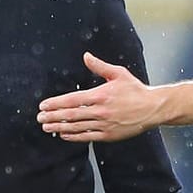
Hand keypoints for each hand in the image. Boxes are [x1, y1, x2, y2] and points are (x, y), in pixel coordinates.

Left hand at [37, 52, 159, 141]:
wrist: (152, 108)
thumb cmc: (135, 90)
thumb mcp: (118, 74)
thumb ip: (99, 66)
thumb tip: (86, 56)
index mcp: (100, 95)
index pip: (72, 100)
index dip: (55, 103)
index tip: (43, 105)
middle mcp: (100, 111)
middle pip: (70, 115)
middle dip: (53, 116)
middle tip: (40, 118)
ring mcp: (104, 125)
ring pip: (76, 127)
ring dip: (59, 127)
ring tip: (46, 127)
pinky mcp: (109, 135)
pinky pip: (87, 137)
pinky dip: (73, 136)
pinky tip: (63, 135)